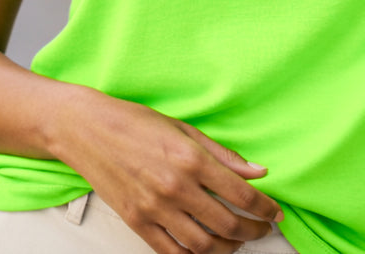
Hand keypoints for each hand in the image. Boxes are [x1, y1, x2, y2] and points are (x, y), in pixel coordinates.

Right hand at [55, 89, 283, 253]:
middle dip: (253, 231)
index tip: (276, 212)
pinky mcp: (137, 223)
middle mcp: (175, 188)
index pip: (241, 194)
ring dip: (227, 248)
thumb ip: (223, 155)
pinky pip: (171, 252)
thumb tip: (258, 172)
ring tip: (237, 241)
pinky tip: (206, 248)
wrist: (88, 130)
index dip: (265, 208)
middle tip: (263, 229)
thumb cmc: (136, 122)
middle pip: (227, 224)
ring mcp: (154, 209)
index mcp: (191, 159)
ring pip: (202, 245)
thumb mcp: (185, 129)